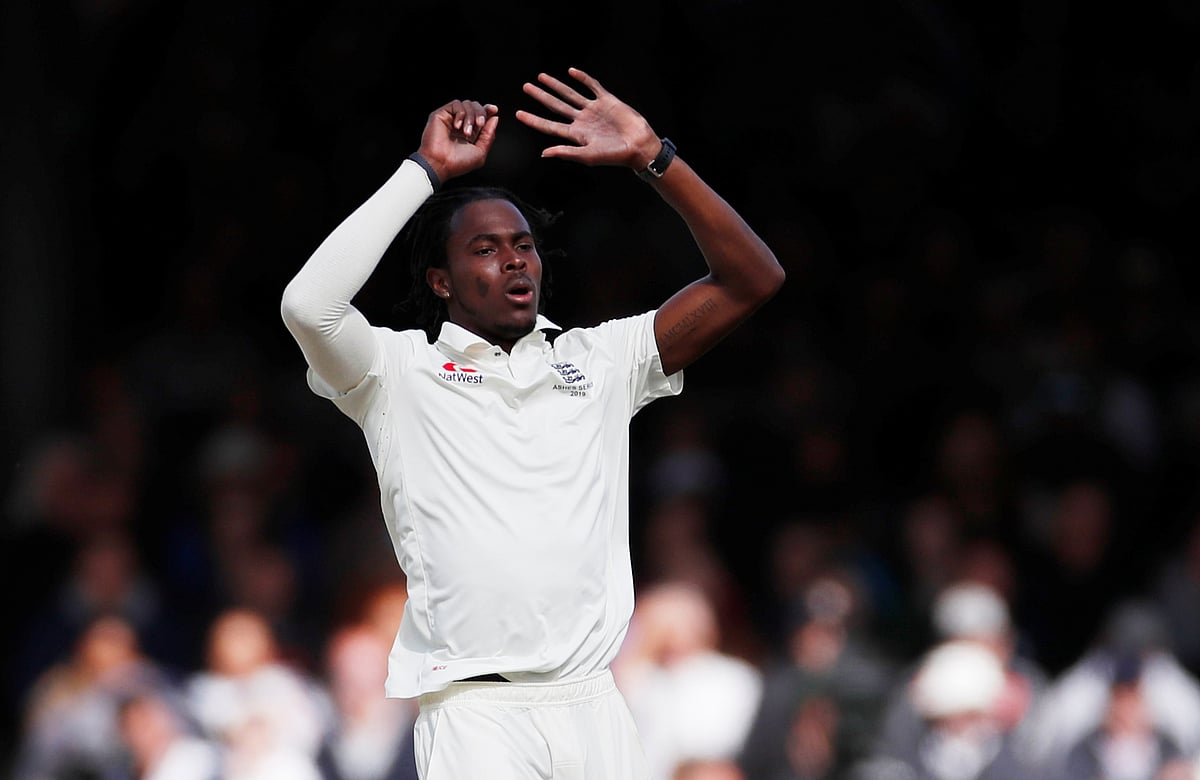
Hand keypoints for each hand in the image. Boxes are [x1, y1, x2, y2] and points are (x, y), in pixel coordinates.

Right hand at [417, 100, 499, 182]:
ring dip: (471, 116)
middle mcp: (461, 125)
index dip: (488, 110)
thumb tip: (495, 118)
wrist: (440, 164)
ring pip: (467, 104)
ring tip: (465, 132)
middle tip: (479, 124)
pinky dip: (460, 113)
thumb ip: (489, 135)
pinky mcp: (441, 114)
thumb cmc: (457, 163)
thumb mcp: (480, 152)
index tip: (494, 110)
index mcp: (470, 133)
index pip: (480, 115)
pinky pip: (456, 104)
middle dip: (481, 113)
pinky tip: (457, 126)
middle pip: (476, 107)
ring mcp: (451, 119)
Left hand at [515, 67, 660, 169]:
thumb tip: (543, 153)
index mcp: (576, 135)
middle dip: (541, 97)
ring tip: (541, 78)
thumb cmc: (615, 155)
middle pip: (555, 106)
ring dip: (556, 86)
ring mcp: (593, 110)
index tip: (518, 114)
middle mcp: (581, 121)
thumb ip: (566, 152)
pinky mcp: (607, 101)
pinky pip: (592, 86)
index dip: (533, 120)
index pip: (549, 126)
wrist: (639, 145)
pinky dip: (583, 79)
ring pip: (570, 94)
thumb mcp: (588, 156)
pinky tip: (572, 72)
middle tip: (526, 87)